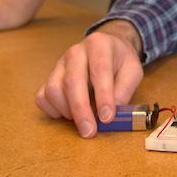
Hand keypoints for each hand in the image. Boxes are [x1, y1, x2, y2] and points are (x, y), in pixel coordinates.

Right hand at [35, 20, 143, 136]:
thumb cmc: (120, 61)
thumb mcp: (133, 70)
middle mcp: (75, 52)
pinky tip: (67, 114)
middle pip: (72, 81)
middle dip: (81, 110)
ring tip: (83, 118)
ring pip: (53, 89)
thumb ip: (125, 90)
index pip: (99, 71)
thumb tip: (112, 114)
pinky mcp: (50, 77)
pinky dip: (52, 110)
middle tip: (89, 132)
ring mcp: (59, 64)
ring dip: (67, 110)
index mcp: (99, 45)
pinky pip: (42, 96)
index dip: (103, 96)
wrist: (106, 47)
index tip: (107, 118)